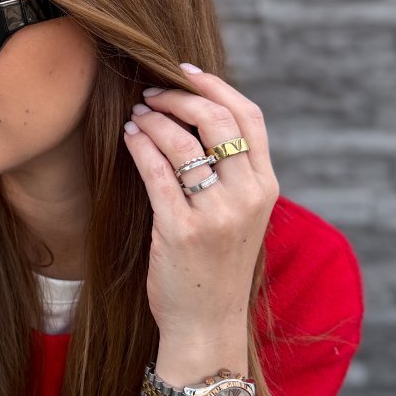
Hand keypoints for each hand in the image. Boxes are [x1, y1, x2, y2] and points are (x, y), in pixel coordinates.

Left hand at [122, 67, 278, 343]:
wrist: (207, 324)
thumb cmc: (216, 266)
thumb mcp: (241, 216)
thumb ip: (232, 173)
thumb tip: (200, 116)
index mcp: (266, 188)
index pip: (250, 117)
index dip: (216, 86)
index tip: (187, 71)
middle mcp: (247, 197)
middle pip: (217, 120)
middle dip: (179, 97)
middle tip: (152, 93)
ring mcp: (216, 214)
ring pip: (183, 142)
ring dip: (154, 118)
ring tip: (137, 113)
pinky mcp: (182, 230)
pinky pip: (157, 172)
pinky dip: (140, 145)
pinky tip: (130, 136)